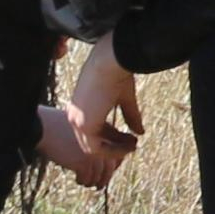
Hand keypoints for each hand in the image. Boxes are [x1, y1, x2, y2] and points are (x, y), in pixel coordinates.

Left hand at [64, 55, 142, 184]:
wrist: (109, 62)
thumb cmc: (115, 73)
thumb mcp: (124, 98)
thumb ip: (130, 116)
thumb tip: (140, 132)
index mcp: (80, 105)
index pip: (94, 128)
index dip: (113, 136)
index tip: (131, 137)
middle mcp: (74, 114)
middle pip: (93, 139)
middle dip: (114, 144)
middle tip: (134, 144)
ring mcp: (77, 121)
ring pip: (93, 147)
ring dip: (114, 150)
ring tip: (133, 147)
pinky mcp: (83, 126)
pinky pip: (96, 148)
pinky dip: (112, 151)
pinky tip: (128, 147)